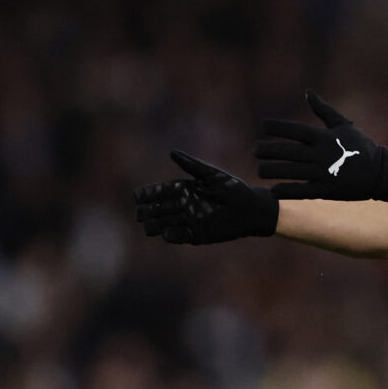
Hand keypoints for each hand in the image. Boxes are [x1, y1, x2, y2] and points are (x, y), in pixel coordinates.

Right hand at [134, 150, 277, 243]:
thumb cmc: (233, 188)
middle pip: (161, 208)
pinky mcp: (197, 234)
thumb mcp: (212, 175)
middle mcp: (185, 205)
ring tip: (147, 225)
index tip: (137, 195)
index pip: (163, 191)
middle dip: (149, 210)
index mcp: (187, 189)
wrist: (250, 209)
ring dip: (156, 225)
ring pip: (166, 223)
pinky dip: (172, 235)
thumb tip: (172, 152)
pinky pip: (180, 236)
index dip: (150, 193)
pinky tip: (165, 233)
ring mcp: (190, 220)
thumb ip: (192, 165)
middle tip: (139, 212)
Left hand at [254, 91, 387, 202]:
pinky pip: (303, 191)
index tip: (263, 127)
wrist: (381, 172)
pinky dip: (287, 191)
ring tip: (259, 169)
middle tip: (255, 150)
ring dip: (273, 170)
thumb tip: (307, 93)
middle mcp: (323, 154)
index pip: (297, 130)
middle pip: (290, 151)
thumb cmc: (360, 146)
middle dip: (270, 150)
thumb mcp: (343, 125)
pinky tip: (272, 191)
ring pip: (293, 171)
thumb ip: (323, 110)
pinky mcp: (328, 190)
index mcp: (326, 137)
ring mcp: (325, 173)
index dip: (278, 127)